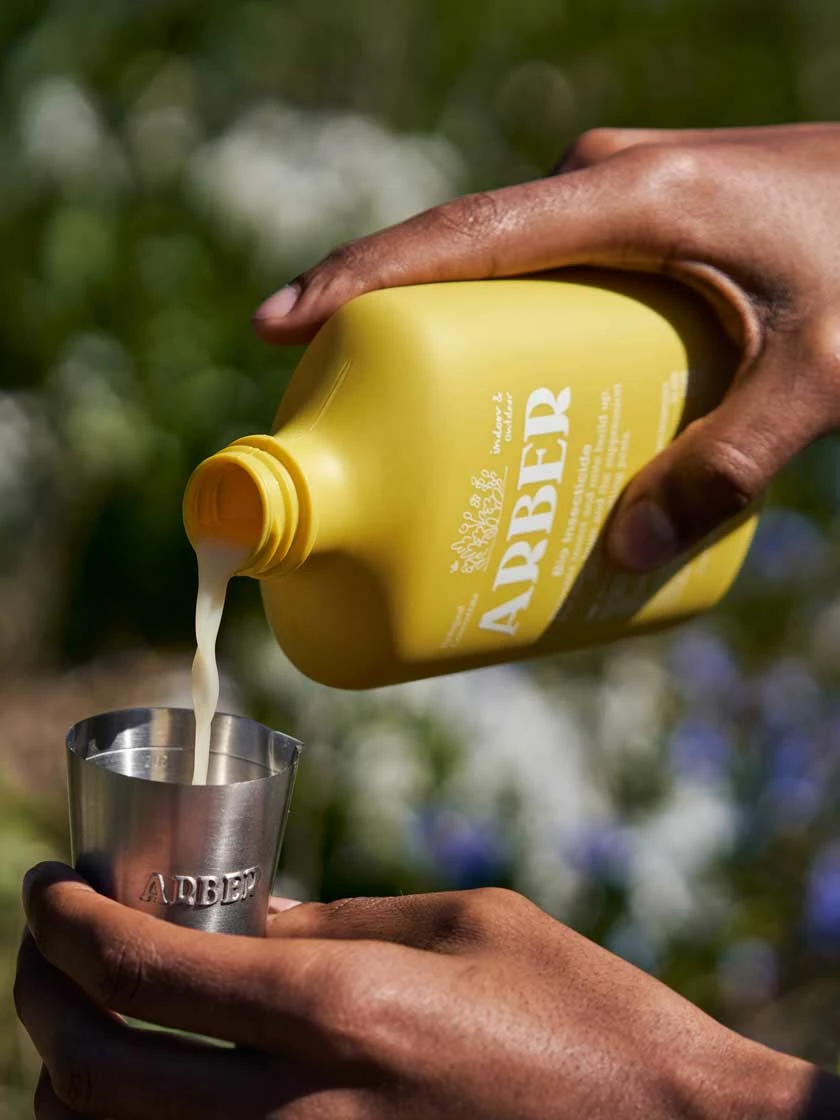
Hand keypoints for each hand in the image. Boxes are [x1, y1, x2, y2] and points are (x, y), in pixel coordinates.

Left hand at [15, 862, 829, 1118]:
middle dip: (41, 995)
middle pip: (96, 1071)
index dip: (70, 924)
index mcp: (344, 1009)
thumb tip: (251, 914)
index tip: (47, 888)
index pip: (146, 971)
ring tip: (81, 1014)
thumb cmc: (584, 1017)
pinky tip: (149, 1090)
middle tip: (42, 944)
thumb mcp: (470, 927)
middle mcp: (302, 1113)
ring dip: (68, 1079)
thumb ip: (348, 920)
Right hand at [254, 124, 839, 572]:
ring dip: (443, 336)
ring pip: (496, 269)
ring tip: (413, 426)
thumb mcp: (824, 373)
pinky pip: (538, 275)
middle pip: (461, 258)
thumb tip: (630, 550)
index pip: (465, 237)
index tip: (280, 324)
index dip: (363, 278)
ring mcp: (617, 198)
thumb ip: (738, 463)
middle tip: (344, 415)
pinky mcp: (632, 223)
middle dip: (386, 328)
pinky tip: (504, 399)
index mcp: (637, 198)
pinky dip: (499, 332)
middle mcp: (607, 184)